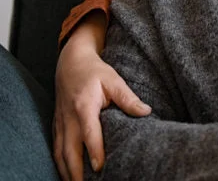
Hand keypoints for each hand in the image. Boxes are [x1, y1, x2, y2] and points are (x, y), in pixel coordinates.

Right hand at [54, 13, 150, 180]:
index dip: (94, 151)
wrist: (70, 63)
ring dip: (67, 172)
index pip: (89, 133)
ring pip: (60, 154)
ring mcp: (60, 124)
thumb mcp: (114, 80)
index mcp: (84, 107)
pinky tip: (68, 175)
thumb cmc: (94, 72)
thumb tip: (146, 112)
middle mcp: (69, 119)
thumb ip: (128, 98)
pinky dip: (60, 165)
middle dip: (77, 171)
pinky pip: (56, 150)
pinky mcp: (57, 126)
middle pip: (69, 151)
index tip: (100, 167)